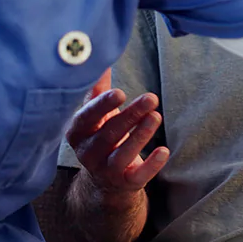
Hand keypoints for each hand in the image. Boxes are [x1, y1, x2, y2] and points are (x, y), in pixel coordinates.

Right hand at [66, 70, 168, 193]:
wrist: (105, 182)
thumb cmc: (101, 137)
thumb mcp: (96, 115)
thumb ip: (98, 90)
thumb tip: (101, 58)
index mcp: (78, 133)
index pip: (87, 118)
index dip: (102, 106)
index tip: (119, 93)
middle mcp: (87, 154)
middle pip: (109, 133)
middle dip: (131, 115)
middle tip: (151, 98)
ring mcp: (105, 171)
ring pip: (123, 154)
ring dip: (141, 135)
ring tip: (156, 116)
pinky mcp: (125, 184)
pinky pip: (139, 176)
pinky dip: (152, 165)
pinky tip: (164, 151)